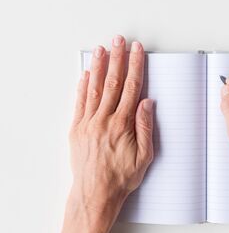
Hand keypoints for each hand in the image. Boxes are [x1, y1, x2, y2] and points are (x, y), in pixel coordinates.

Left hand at [70, 35, 153, 208]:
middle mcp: (103, 120)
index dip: (135, 66)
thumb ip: (146, 127)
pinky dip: (83, 86)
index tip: (136, 51)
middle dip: (117, 58)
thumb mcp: (144, 156)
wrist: (96, 193)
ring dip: (99, 66)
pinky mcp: (76, 129)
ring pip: (94, 88)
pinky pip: (80, 102)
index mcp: (122, 124)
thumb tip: (147, 103)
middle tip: (118, 40)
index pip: (131, 88)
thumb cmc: (122, 177)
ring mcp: (87, 123)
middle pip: (113, 82)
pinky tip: (86, 73)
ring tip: (101, 48)